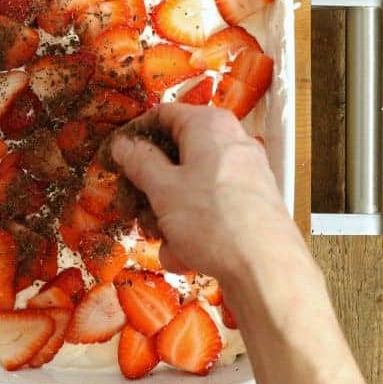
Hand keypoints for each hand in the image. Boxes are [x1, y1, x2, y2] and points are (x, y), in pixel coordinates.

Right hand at [106, 103, 306, 287]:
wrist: (267, 268)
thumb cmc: (211, 218)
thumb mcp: (162, 188)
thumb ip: (138, 161)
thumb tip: (123, 144)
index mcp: (209, 125)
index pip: (162, 114)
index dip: (135, 135)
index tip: (116, 157)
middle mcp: (232, 142)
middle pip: (178, 155)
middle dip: (152, 185)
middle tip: (134, 207)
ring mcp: (245, 172)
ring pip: (192, 185)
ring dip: (169, 214)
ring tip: (163, 241)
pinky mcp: (252, 202)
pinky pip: (211, 207)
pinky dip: (194, 227)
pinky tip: (185, 255)